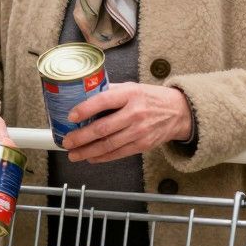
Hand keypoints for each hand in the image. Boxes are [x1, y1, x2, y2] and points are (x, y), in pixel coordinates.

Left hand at [60, 83, 192, 162]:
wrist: (178, 112)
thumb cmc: (150, 98)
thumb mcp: (132, 87)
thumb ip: (110, 91)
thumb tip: (83, 95)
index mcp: (130, 94)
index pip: (104, 101)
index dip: (85, 109)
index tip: (71, 116)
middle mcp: (134, 113)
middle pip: (103, 128)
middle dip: (81, 137)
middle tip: (67, 141)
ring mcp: (139, 131)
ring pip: (108, 145)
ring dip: (88, 151)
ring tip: (74, 154)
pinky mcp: (142, 145)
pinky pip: (118, 153)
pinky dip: (102, 157)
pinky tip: (90, 157)